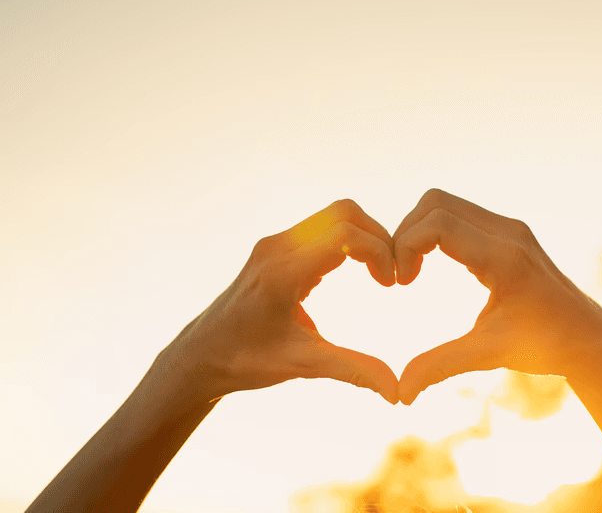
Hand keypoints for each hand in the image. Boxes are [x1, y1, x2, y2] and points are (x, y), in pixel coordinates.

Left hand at [163, 199, 399, 404]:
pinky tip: (355, 270)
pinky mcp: (275, 249)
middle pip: (344, 213)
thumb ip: (353, 371)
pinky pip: (320, 228)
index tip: (391, 282)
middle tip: (390, 273)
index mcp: (284, 272)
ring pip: (333, 216)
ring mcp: (275, 245)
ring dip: (363, 236)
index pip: (346, 235)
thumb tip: (397, 392)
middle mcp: (278, 248)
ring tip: (378, 271)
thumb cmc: (245, 361)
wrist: (200, 355)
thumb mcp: (303, 365)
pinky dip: (346, 239)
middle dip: (377, 236)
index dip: (379, 251)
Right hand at [393, 189, 601, 404]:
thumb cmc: (543, 346)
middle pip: (435, 203)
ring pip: (444, 203)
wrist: (587, 337)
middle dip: (406, 233)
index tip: (401, 283)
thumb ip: (440, 366)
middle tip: (401, 275)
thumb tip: (400, 394)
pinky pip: (458, 214)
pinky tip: (429, 264)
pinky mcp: (507, 231)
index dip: (406, 245)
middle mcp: (508, 232)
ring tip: (411, 271)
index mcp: (504, 257)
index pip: (438, 224)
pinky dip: (434, 232)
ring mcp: (509, 228)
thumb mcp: (488, 354)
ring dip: (418, 230)